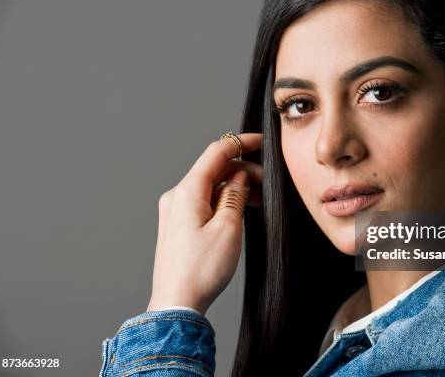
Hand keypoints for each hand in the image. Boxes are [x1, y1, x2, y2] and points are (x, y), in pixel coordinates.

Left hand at [147, 133, 262, 313]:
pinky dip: (223, 200)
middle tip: (269, 181)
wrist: (177, 302)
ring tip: (260, 199)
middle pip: (213, 169)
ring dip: (235, 187)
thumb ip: (236, 194)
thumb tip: (240, 175)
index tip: (261, 142)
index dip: (240, 143)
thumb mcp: (228, 227)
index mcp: (187, 191)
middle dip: (242, 169)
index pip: (216, 152)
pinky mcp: (178, 224)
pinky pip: (203, 201)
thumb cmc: (201, 269)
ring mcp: (175, 210)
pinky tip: (241, 210)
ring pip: (210, 186)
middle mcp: (177, 196)